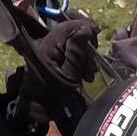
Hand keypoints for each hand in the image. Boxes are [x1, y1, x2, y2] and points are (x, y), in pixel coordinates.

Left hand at [18, 14, 99, 135]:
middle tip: (92, 59)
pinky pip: (70, 49)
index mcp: (47, 46)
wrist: (39, 109)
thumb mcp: (69, 76)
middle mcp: (45, 43)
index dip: (85, 25)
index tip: (98, 33)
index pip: (68, 25)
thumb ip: (77, 52)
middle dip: (86, 44)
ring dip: (84, 55)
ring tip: (88, 74)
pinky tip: (84, 74)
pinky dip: (80, 58)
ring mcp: (49, 48)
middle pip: (71, 31)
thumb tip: (86, 28)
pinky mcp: (53, 55)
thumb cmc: (53, 95)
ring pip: (72, 41)